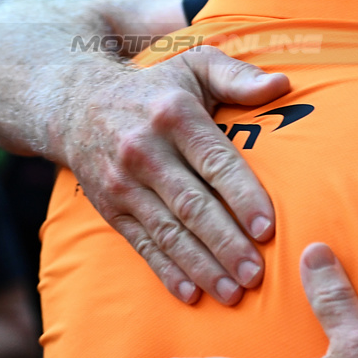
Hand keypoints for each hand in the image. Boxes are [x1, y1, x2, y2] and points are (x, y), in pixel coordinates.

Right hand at [58, 46, 288, 303]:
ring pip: (168, 232)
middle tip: (256, 274)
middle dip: (226, 243)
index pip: (215, 162)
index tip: (267, 228)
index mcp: (174, 116)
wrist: (75, 102)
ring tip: (233, 292)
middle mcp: (145, 151)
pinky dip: (167, 271)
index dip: (242, 196)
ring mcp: (122, 184)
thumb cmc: (157, 87)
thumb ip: (239, 76)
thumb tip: (281, 84)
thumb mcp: (196, 64)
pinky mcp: (109, 209)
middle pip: (192, 205)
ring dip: (201, 266)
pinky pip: (142, 244)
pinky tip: (192, 293)